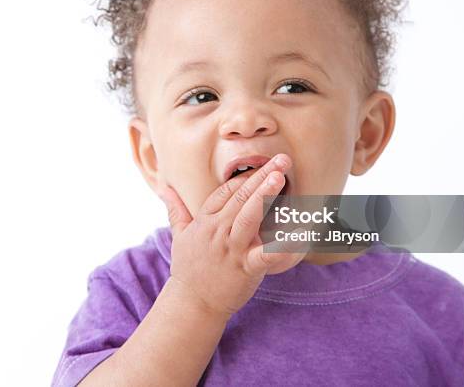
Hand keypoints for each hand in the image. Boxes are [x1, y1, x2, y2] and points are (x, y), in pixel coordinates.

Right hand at [158, 154, 306, 318]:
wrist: (192, 304)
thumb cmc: (188, 268)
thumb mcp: (179, 235)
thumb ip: (175, 209)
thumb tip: (164, 188)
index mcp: (206, 221)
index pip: (225, 192)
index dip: (244, 177)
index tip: (261, 163)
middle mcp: (218, 231)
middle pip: (240, 198)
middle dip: (260, 177)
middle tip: (281, 159)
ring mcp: (232, 249)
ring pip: (248, 217)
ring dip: (264, 195)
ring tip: (279, 177)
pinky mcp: (245, 268)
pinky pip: (266, 254)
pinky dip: (282, 245)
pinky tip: (299, 234)